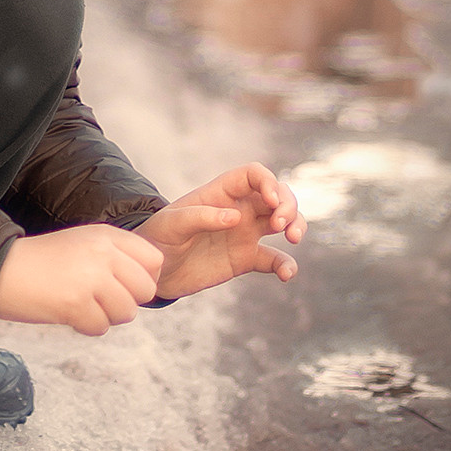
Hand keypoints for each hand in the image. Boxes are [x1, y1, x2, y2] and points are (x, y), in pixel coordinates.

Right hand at [0, 223, 164, 334]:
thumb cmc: (40, 261)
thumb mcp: (83, 243)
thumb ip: (116, 256)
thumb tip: (149, 284)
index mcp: (106, 235)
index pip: (154, 260)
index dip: (144, 279)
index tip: (124, 286)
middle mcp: (103, 253)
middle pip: (146, 290)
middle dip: (127, 301)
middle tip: (100, 300)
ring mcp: (90, 278)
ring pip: (127, 313)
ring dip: (106, 316)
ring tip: (81, 305)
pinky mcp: (75, 304)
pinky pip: (101, 328)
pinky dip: (86, 327)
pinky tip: (68, 313)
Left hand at [138, 164, 305, 303]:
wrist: (153, 271)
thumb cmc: (157, 239)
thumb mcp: (172, 225)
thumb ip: (201, 217)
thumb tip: (236, 217)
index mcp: (221, 193)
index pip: (254, 175)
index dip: (269, 182)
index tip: (271, 201)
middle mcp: (238, 209)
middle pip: (276, 196)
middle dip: (288, 205)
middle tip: (281, 224)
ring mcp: (244, 234)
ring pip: (282, 222)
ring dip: (296, 225)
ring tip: (293, 239)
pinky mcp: (245, 259)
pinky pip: (274, 259)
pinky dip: (286, 265)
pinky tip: (287, 275)